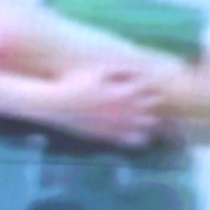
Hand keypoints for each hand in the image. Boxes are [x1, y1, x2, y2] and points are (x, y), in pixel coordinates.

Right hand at [38, 52, 167, 146]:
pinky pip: (137, 140)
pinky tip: (133, 127)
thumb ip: (122, 69)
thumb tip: (141, 69)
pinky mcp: (112, 136)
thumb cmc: (74, 83)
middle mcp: (127, 110)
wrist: (56, 105)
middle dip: (150, 96)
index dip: (147, 80)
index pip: (151, 85)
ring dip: (148, 115)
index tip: (137, 77)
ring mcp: (120, 125)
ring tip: (137, 109)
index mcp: (125, 92)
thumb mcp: (97, 70)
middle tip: (138, 91)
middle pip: (154, 102)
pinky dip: (141, 134)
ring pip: (150, 122)